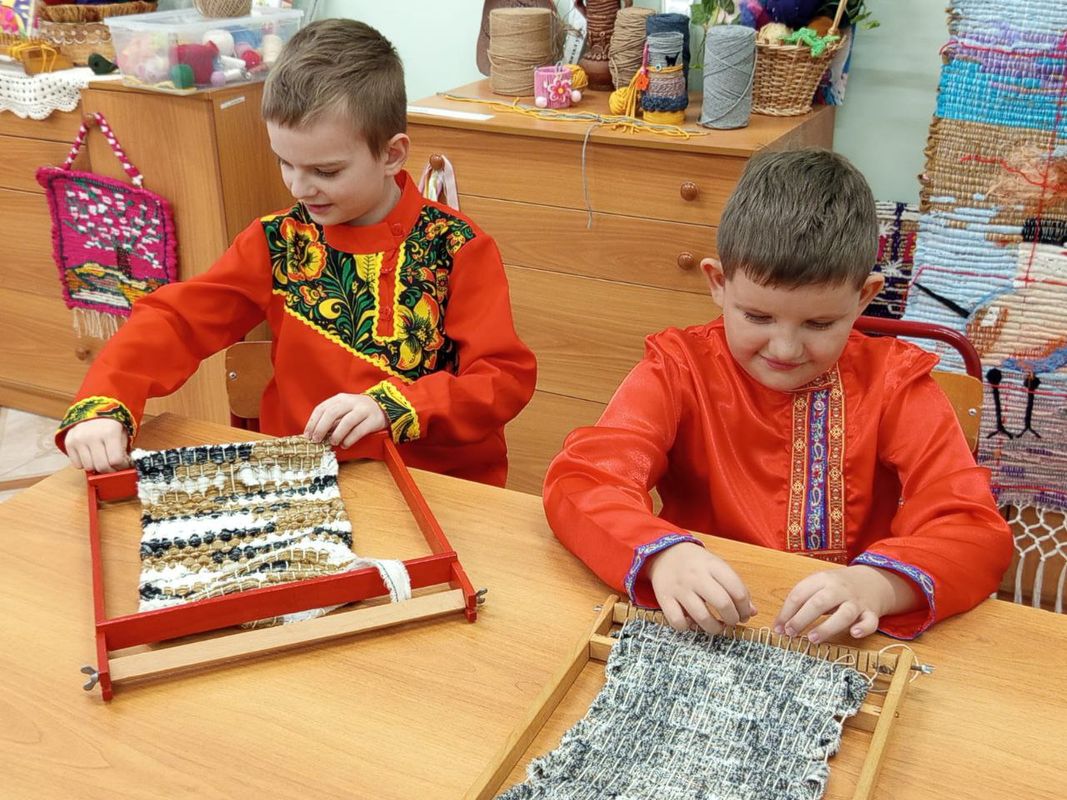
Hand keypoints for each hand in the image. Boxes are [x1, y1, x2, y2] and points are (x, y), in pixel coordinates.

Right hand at [64, 418, 128, 472]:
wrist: (93, 409)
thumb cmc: (110, 424)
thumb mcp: (122, 434)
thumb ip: (122, 451)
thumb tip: (124, 468)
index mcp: (110, 432)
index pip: (116, 460)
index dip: (122, 466)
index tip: (123, 465)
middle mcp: (92, 436)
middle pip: (102, 466)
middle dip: (110, 470)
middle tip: (113, 468)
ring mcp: (79, 439)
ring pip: (89, 467)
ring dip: (97, 468)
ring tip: (102, 460)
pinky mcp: (69, 443)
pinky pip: (77, 464)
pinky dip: (85, 464)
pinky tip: (91, 456)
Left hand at [304, 393, 387, 447]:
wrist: (383, 406)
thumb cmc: (359, 411)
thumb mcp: (344, 409)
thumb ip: (331, 419)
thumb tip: (315, 433)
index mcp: (340, 398)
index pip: (322, 408)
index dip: (313, 422)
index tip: (308, 434)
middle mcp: (351, 402)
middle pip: (332, 413)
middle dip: (321, 428)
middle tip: (317, 440)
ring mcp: (363, 410)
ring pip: (346, 422)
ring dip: (336, 434)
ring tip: (333, 443)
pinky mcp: (373, 420)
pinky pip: (359, 430)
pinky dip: (350, 439)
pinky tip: (345, 444)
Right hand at [646, 542, 756, 634]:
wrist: (664, 552)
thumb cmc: (696, 563)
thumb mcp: (717, 567)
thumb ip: (735, 587)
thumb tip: (752, 612)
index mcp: (713, 566)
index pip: (737, 590)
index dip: (745, 607)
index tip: (745, 613)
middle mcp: (696, 576)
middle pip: (723, 604)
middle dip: (733, 619)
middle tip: (732, 621)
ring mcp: (679, 588)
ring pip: (702, 617)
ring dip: (715, 628)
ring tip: (717, 627)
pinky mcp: (664, 598)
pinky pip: (678, 622)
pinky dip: (687, 627)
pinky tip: (692, 622)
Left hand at [774, 565, 919, 642]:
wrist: (873, 580)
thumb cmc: (838, 587)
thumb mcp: (819, 585)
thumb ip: (802, 601)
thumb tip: (780, 625)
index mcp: (822, 580)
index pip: (799, 594)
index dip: (786, 612)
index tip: (778, 628)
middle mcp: (839, 589)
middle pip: (818, 603)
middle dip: (801, 619)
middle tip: (790, 633)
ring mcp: (856, 601)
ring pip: (843, 614)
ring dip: (827, 627)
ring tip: (812, 639)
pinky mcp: (871, 613)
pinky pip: (870, 621)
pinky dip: (863, 628)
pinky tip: (854, 633)